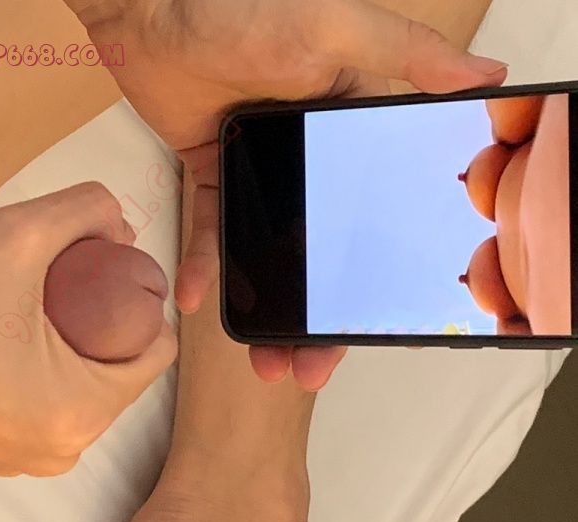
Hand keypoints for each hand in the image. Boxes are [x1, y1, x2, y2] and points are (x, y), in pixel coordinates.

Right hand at [0, 182, 176, 475]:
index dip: (144, 305)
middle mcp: (57, 449)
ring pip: (80, 388)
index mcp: (80, 410)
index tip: (114, 277)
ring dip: (73, 345)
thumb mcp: (16, 234)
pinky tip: (13, 337)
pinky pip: (41, 406)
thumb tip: (118, 220)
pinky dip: (40, 372)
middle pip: (118, 369)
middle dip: (108, 322)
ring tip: (39, 306)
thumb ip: (85, 209)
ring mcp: (21, 457)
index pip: (156, 351)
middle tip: (71, 283)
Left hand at [66, 0, 506, 388]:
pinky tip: (198, 300)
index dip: (378, 271)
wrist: (152, 9)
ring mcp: (259, 169)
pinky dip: (204, 263)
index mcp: (347, 130)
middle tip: (310, 366)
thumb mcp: (335, 29)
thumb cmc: (241, 11)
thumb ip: (404, 56)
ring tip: (265, 361)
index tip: (378, 324)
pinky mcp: (213, 171)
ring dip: (266, 303)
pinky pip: (211, 227)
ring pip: (268, 250)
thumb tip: (487, 75)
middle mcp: (307, 156)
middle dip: (317, 310)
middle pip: (320, 247)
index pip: (375, 212)